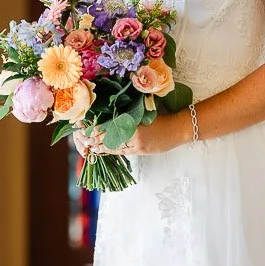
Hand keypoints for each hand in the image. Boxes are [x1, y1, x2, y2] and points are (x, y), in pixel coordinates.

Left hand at [73, 113, 188, 157]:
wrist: (179, 128)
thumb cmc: (163, 117)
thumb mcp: (144, 113)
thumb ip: (129, 116)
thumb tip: (113, 118)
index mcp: (133, 121)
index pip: (111, 126)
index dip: (99, 129)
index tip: (89, 129)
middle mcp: (134, 133)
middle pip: (111, 138)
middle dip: (98, 140)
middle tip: (86, 142)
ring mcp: (138, 144)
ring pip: (116, 146)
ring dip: (103, 148)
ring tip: (93, 149)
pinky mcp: (142, 150)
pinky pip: (125, 151)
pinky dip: (114, 151)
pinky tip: (107, 151)